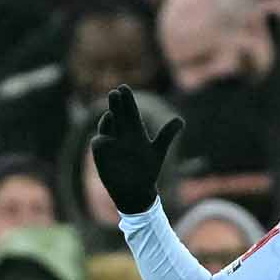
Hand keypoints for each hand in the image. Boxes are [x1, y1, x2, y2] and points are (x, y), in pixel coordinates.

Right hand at [90, 85, 183, 215]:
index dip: (127, 100)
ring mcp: (110, 143)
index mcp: (135, 131)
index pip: (130, 111)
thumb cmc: (147, 170)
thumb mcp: (158, 151)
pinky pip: (99, 144)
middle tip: (114, 92)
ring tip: (111, 115)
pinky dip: (101, 140)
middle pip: (117, 115)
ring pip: (106, 127)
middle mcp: (122, 134)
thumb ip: (167, 135)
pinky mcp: (101, 155)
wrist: (137, 191)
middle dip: (115, 104)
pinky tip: (105, 138)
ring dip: (107, 121)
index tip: (124, 87)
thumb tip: (180, 120)